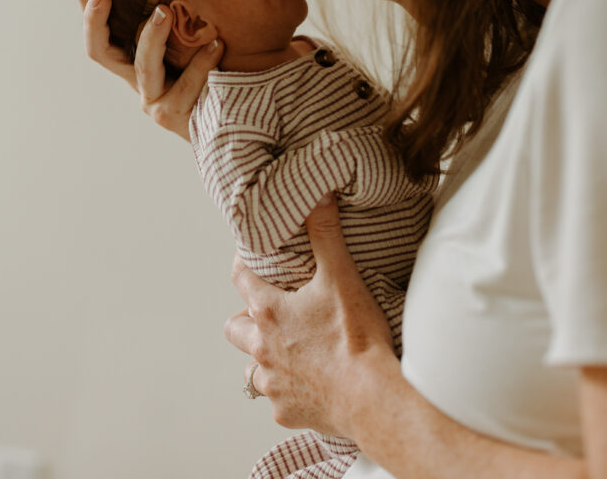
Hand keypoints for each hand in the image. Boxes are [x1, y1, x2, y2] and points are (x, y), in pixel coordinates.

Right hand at [75, 0, 223, 138]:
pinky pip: (184, 87)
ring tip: (163, 11)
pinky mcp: (175, 115)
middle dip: (95, 19)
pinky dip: (200, 64)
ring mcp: (153, 99)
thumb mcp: (199, 35)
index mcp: (133, 58)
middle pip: (99, 50)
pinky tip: (216, 43)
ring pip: (143, 66)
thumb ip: (192, 7)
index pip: (99, 27)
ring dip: (151, 36)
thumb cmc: (219, 70)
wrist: (239, 121)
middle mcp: (136, 78)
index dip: (84, 0)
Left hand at [225, 195, 394, 436]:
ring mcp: (272, 384)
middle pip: (234, 329)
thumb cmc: (355, 337)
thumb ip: (326, 234)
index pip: (240, 279)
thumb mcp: (342, 276)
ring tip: (290, 349)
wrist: (372, 398)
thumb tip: (319, 195)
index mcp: (269, 312)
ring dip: (264, 358)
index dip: (244, 264)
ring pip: (252, 369)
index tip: (251, 258)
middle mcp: (262, 349)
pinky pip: (277, 398)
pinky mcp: (286, 412)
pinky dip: (288, 389)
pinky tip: (310, 383)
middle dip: (246, 319)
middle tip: (271, 311)